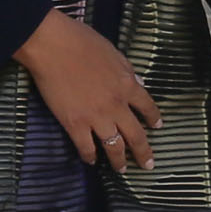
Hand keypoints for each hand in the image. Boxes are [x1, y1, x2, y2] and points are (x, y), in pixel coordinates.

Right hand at [18, 9, 159, 175]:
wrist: (53, 46)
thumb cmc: (82, 41)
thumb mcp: (114, 52)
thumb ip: (127, 71)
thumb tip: (136, 82)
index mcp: (128, 85)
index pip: (148, 106)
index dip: (153, 118)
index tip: (157, 126)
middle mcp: (117, 106)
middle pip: (136, 135)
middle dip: (143, 152)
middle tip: (148, 165)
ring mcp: (96, 118)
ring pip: (114, 147)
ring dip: (119, 161)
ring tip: (121, 170)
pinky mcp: (74, 124)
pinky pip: (86, 147)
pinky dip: (90, 157)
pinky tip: (92, 161)